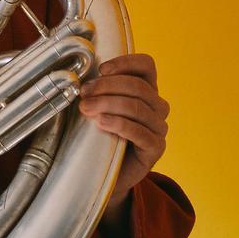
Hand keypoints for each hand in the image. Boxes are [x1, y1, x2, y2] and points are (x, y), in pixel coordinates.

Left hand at [76, 53, 168, 212]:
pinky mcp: (156, 149)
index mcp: (147, 90)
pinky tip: (101, 123)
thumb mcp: (98, 108)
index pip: (147, 66)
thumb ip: (96, 90)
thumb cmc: (100, 136)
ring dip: (109, 104)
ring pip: (138, 108)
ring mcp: (159, 128)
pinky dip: (119, 124)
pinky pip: (141, 133)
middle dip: (107, 87)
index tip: (101, 69)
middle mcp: (157, 107)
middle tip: (84, 94)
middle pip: (139, 87)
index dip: (126, 63)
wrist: (103, 175)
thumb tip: (79, 74)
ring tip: (86, 108)